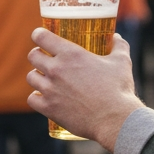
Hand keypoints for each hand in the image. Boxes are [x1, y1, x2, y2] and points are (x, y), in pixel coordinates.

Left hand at [26, 29, 143, 151]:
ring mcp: (50, 89)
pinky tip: (43, 96)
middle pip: (33, 56)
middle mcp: (56, 69)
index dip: (39, 34)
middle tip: (45, 58)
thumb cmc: (118, 88)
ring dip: (37, 75)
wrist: (114, 118)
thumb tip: (117, 37)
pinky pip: (32, 98)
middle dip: (37, 55)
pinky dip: (36, 96)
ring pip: (31, 77)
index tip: (40, 35)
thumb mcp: (122, 61)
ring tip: (45, 77)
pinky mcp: (49, 107)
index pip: (42, 37)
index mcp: (71, 54)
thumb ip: (119, 46)